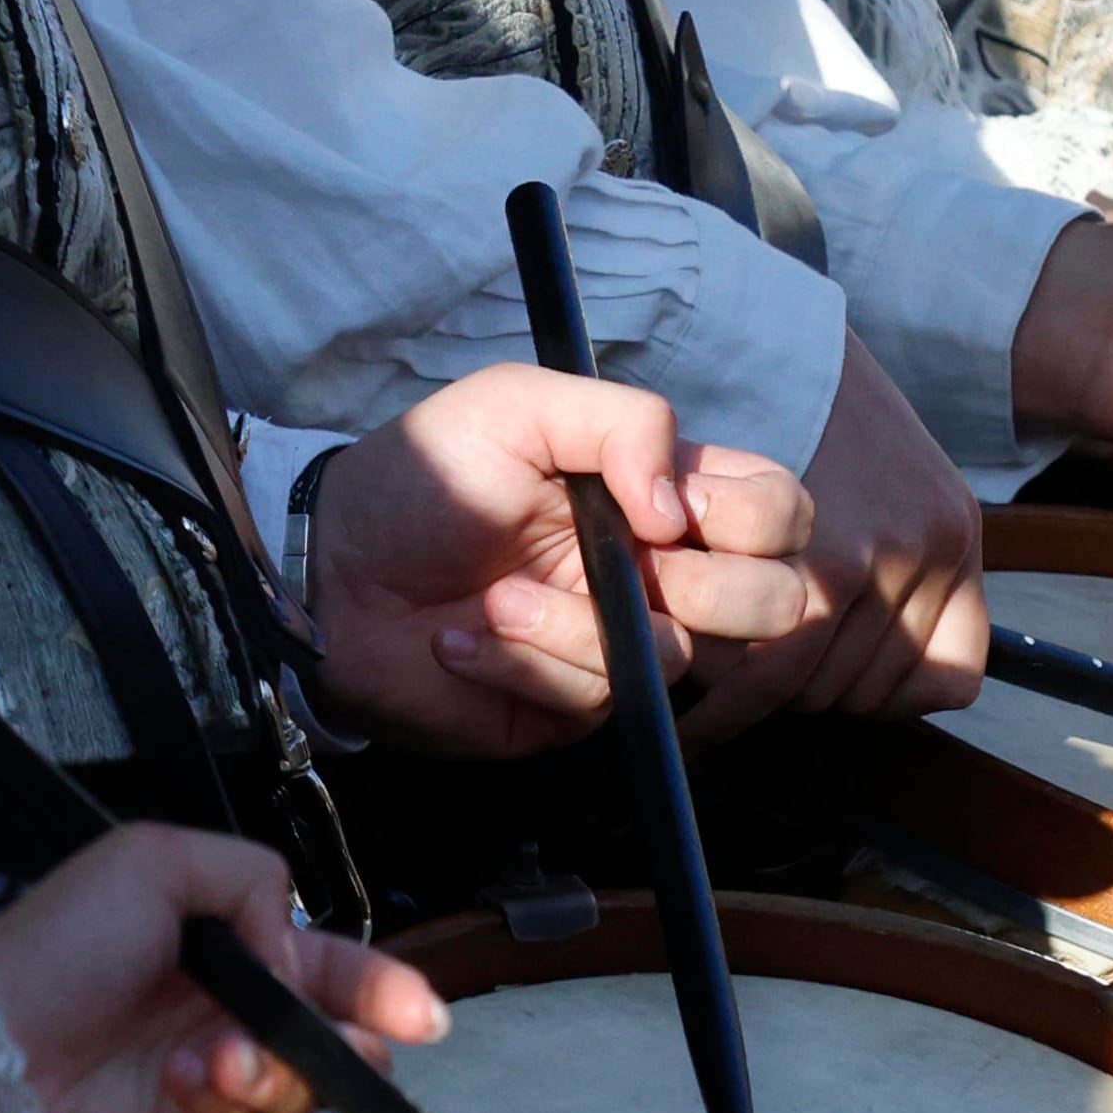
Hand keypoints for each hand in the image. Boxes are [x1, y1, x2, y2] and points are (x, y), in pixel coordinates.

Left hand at [0, 830, 441, 1112]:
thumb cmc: (50, 954)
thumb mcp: (152, 861)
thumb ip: (250, 879)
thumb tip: (294, 947)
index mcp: (218, 951)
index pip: (322, 967)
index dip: (379, 986)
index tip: (419, 1009)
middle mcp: (223, 1022)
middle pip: (335, 1037)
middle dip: (357, 1037)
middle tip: (353, 1040)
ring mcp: (213, 1092)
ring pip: (307, 1087)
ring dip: (282, 1063)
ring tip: (224, 1054)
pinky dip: (229, 1099)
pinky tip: (183, 1078)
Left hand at [304, 365, 824, 748]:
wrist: (332, 571)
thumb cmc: (425, 478)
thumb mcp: (517, 405)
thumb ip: (622, 420)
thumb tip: (679, 507)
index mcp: (664, 492)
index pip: (779, 511)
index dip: (752, 515)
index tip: (662, 505)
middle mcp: (662, 573)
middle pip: (778, 602)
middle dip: (710, 586)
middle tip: (633, 560)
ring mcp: (624, 645)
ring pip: (679, 655)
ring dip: (575, 621)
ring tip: (494, 597)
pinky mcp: (576, 707)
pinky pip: (594, 696)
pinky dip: (523, 662)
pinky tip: (464, 642)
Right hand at [673, 337, 990, 735]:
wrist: (767, 339)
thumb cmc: (809, 421)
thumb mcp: (889, 486)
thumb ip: (895, 577)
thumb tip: (870, 695)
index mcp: (957, 538)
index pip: (950, 678)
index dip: (886, 692)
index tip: (829, 676)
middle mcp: (936, 554)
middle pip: (872, 689)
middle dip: (806, 690)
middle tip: (746, 667)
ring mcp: (891, 562)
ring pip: (824, 688)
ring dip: (758, 691)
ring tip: (709, 670)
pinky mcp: (830, 565)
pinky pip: (782, 671)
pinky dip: (730, 706)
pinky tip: (697, 718)